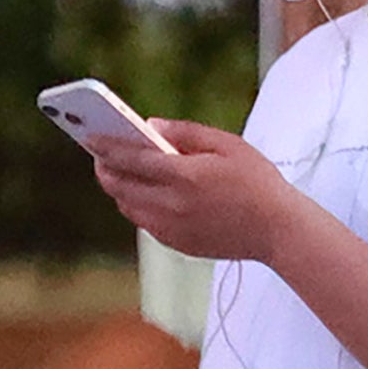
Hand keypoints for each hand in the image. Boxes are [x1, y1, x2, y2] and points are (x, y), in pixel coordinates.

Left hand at [87, 119, 300, 264]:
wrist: (278, 230)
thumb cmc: (257, 182)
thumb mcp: (228, 144)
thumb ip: (186, 132)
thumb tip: (150, 125)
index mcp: (185, 176)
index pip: (131, 158)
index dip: (105, 147)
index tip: (89, 136)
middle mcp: (172, 204)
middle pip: (119, 186)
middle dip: (104, 167)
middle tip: (100, 154)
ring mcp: (171, 228)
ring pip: (127, 206)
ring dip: (119, 187)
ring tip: (121, 170)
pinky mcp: (174, 243)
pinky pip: (143, 221)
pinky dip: (137, 204)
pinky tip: (146, 192)